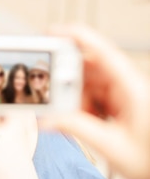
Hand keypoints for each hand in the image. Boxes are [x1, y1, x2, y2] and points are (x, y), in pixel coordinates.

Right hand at [43, 24, 149, 178]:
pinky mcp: (117, 102)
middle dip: (67, 79)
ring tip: (75, 118)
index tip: (50, 32)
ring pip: (86, 83)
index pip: (101, 50)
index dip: (75, 36)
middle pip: (87, 66)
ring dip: (74, 99)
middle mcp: (126, 84)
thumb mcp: (112, 146)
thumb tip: (47, 118)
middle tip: (52, 93)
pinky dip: (81, 107)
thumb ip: (76, 128)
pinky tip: (84, 122)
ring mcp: (121, 92)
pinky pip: (91, 95)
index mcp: (132, 87)